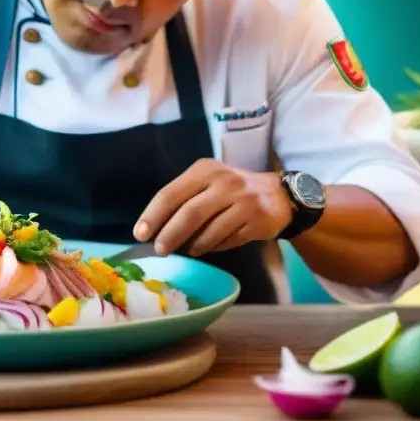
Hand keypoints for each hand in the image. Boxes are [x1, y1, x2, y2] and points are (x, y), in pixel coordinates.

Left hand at [134, 159, 293, 256]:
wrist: (279, 195)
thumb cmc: (232, 191)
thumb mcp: (208, 183)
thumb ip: (184, 199)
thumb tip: (155, 229)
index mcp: (204, 169)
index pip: (171, 193)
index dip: (153, 215)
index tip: (140, 234)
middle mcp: (224, 181)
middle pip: (189, 213)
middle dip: (170, 234)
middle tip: (159, 250)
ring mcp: (243, 200)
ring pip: (209, 230)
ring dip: (193, 245)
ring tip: (186, 251)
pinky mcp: (257, 219)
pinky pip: (228, 239)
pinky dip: (213, 247)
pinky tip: (207, 248)